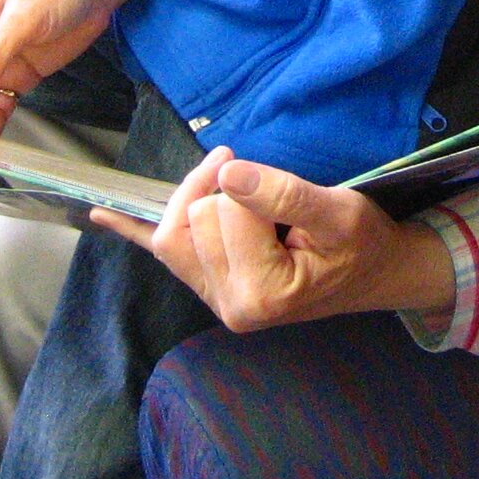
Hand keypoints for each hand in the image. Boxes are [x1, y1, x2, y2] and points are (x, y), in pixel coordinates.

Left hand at [92, 151, 456, 331]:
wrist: (376, 272)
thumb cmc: (363, 243)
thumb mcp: (338, 212)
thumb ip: (282, 193)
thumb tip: (228, 172)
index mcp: (260, 295)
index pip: (223, 212)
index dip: (255, 187)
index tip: (286, 192)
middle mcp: (229, 307)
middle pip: (193, 219)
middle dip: (226, 193)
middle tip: (269, 194)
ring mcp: (216, 298)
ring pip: (176, 228)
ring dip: (205, 201)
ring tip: (245, 199)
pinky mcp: (211, 285)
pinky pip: (163, 251)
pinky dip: (133, 229)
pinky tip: (102, 213)